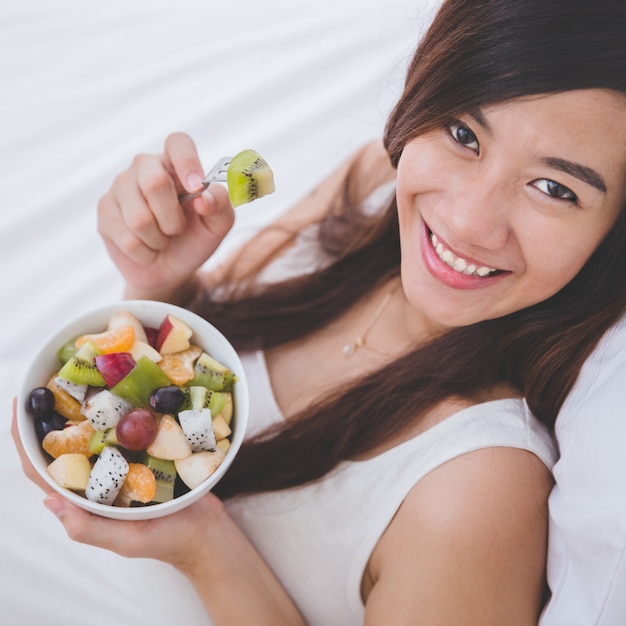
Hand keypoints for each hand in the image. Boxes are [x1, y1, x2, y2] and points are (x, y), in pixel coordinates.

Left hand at [10, 397, 223, 569]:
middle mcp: (96, 480)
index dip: (24, 439)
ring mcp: (119, 467)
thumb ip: (88, 528)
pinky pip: (125, 430)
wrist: (207, 532)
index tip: (19, 405)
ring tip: (84, 376)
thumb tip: (48, 501)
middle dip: (52, 413)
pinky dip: (120, 411)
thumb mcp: (128, 540)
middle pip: (62, 445)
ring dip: (84, 408)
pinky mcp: (143, 457)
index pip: (41, 469)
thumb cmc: (168, 539)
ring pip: (93, 434)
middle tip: (52, 378)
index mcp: (85, 499)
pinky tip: (126, 390)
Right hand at [98, 132, 235, 301]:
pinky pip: (128, 239)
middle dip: (173, 219)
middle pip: (155, 183)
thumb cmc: (194, 239)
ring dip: (159, 239)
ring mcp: (120, 186)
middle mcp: (145, 166)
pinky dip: (146, 253)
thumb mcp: (217, 225)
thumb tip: (205, 197)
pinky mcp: (104, 210)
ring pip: (139, 218)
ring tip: (161, 239)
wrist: (169, 269)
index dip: (188, 162)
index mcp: (175, 163)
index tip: (197, 187)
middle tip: (177, 229)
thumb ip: (221, 206)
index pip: (178, 143)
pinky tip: (146, 248)